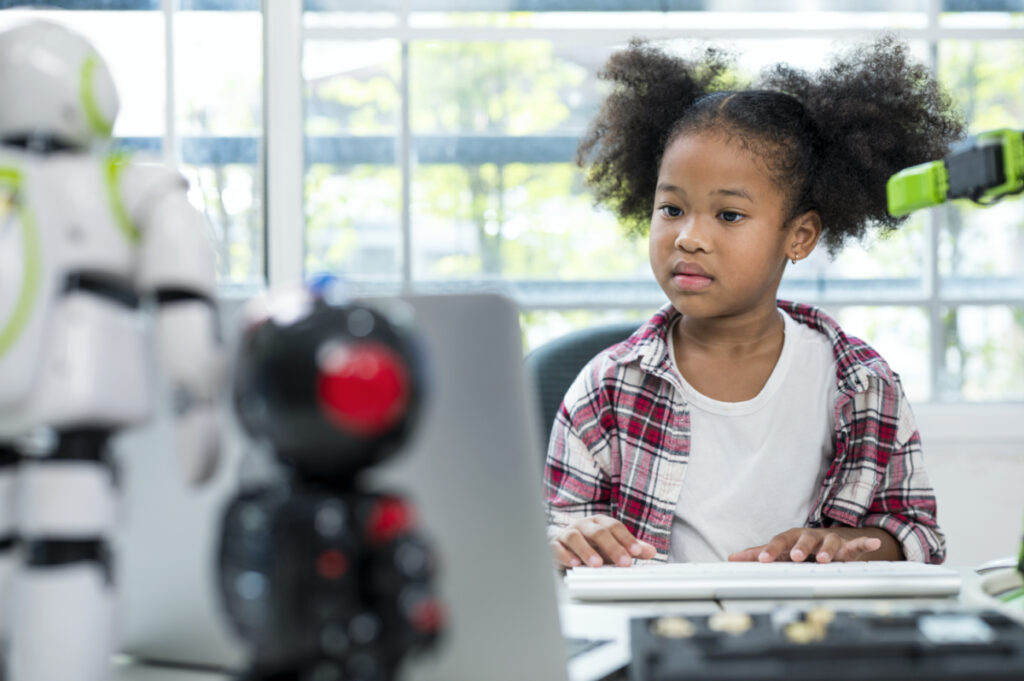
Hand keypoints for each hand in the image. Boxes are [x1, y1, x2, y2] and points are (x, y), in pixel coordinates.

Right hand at [550, 515, 656, 567]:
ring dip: (587, 550)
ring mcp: (567, 533)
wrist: (563, 547)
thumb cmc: (590, 546)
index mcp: (599, 523)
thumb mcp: (612, 548)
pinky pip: (557, 547)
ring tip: (597, 564)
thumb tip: (651, 551)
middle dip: (612, 547)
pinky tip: (574, 563)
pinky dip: (565, 555)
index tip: (636, 552)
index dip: (626, 539)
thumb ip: (631, 548)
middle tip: (624, 562)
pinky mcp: (553, 545)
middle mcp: (583, 525)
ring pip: (576, 537)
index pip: (615, 527)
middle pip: (598, 532)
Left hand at [728, 527, 885, 562]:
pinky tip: (873, 543)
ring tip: (825, 559)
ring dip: (828, 550)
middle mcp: (811, 536)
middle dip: (800, 547)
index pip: (779, 542)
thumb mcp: (781, 549)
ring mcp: (831, 540)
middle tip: (795, 557)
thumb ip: (758, 554)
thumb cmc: (802, 545)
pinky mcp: (850, 545)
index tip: (762, 560)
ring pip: (831, 542)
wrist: (833, 537)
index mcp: (793, 537)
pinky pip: (859, 543)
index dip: (771, 550)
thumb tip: (731, 558)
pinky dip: (866, 542)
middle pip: (805, 538)